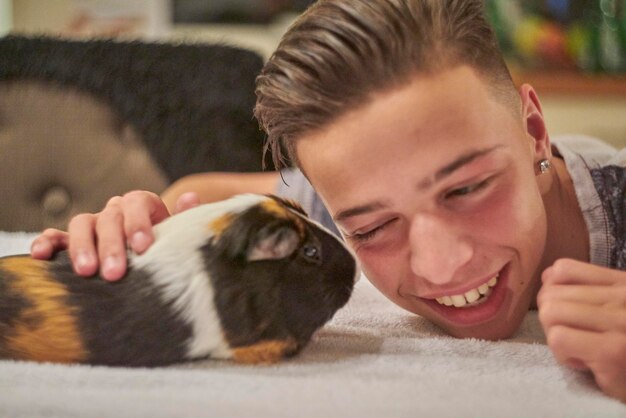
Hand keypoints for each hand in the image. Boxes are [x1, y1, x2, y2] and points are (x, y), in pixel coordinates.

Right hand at [30, 191, 200, 280]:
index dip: (138, 224)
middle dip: (111, 246)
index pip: (137, 203)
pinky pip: (55, 236)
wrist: (149, 259)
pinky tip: (40, 255)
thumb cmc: (165, 247)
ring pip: (81, 224)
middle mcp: (114, 211)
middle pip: (109, 218)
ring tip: (86, 272)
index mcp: (141, 205)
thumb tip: (191, 198)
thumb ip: (183, 218)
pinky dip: (46, 242)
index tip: (143, 248)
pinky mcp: (71, 241)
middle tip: (115, 273)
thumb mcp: (177, 234)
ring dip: (81, 247)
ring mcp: (91, 224)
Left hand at [538, 258, 625, 401]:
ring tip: (581, 350)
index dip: (551, 292)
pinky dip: (562, 355)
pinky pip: (558, 339)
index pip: (562, 269)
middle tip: (575, 339)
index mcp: (622, 282)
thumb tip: (546, 276)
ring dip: (555, 337)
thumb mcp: (613, 309)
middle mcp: (623, 296)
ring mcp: (620, 322)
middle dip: (551, 320)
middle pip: (549, 295)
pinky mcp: (611, 352)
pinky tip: (584, 363)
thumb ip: (583, 289)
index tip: (567, 314)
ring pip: (550, 313)